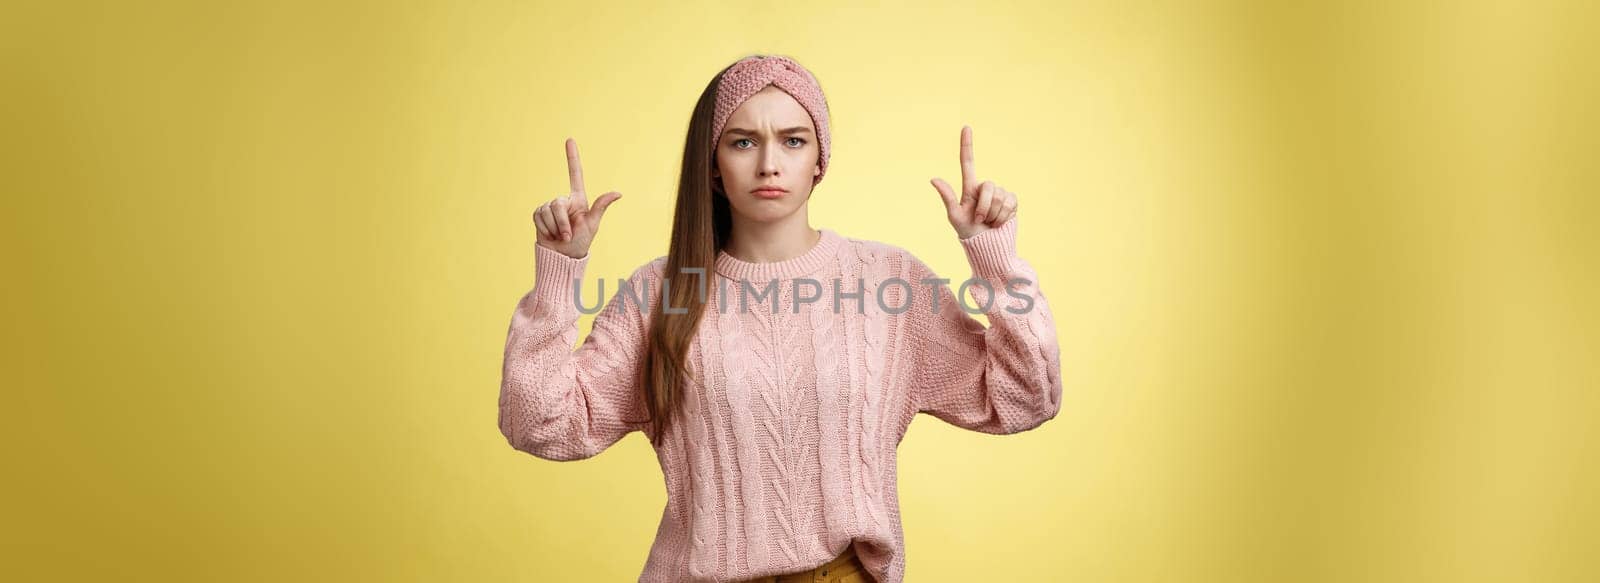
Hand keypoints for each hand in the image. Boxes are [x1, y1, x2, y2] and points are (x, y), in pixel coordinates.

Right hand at [533, 138, 621, 258]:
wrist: (563, 256)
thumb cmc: (581, 242)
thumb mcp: (592, 225)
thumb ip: (600, 207)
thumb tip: (618, 193)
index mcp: (578, 199)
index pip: (575, 174)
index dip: (572, 157)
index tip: (569, 140)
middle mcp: (564, 200)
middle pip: (557, 203)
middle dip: (562, 223)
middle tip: (568, 236)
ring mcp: (550, 207)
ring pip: (547, 211)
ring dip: (554, 228)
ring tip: (560, 236)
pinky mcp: (539, 214)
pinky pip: (538, 217)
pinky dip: (545, 229)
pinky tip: (550, 234)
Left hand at [929, 126, 1017, 239]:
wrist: (988, 246)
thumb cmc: (968, 232)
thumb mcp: (954, 216)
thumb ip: (947, 197)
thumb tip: (933, 178)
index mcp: (970, 188)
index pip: (967, 162)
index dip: (967, 145)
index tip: (966, 127)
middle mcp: (985, 188)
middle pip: (988, 187)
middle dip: (984, 207)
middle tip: (980, 219)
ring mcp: (1000, 193)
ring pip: (999, 197)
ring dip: (993, 214)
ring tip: (989, 222)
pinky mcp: (1012, 201)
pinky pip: (1010, 203)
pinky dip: (1004, 216)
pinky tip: (1000, 222)